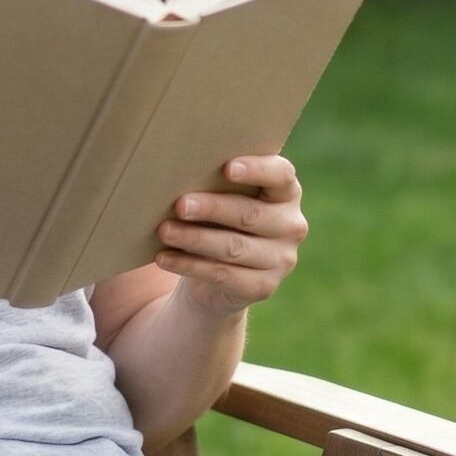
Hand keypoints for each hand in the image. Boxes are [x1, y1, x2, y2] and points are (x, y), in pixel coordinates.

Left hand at [153, 154, 306, 315]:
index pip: (281, 175)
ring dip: (195, 238)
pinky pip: (223, 275)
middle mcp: (291, 225)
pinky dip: (189, 265)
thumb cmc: (218, 218)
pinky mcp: (263, 287)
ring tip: (165, 230)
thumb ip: (216, 182)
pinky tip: (164, 257)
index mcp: (287, 192)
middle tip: (180, 205)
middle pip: (251, 214)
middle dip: (213, 209)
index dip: (257, 170)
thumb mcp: (222, 196)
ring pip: (234, 247)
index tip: (227, 168)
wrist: (219, 272)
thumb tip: (178, 170)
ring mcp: (281, 259)